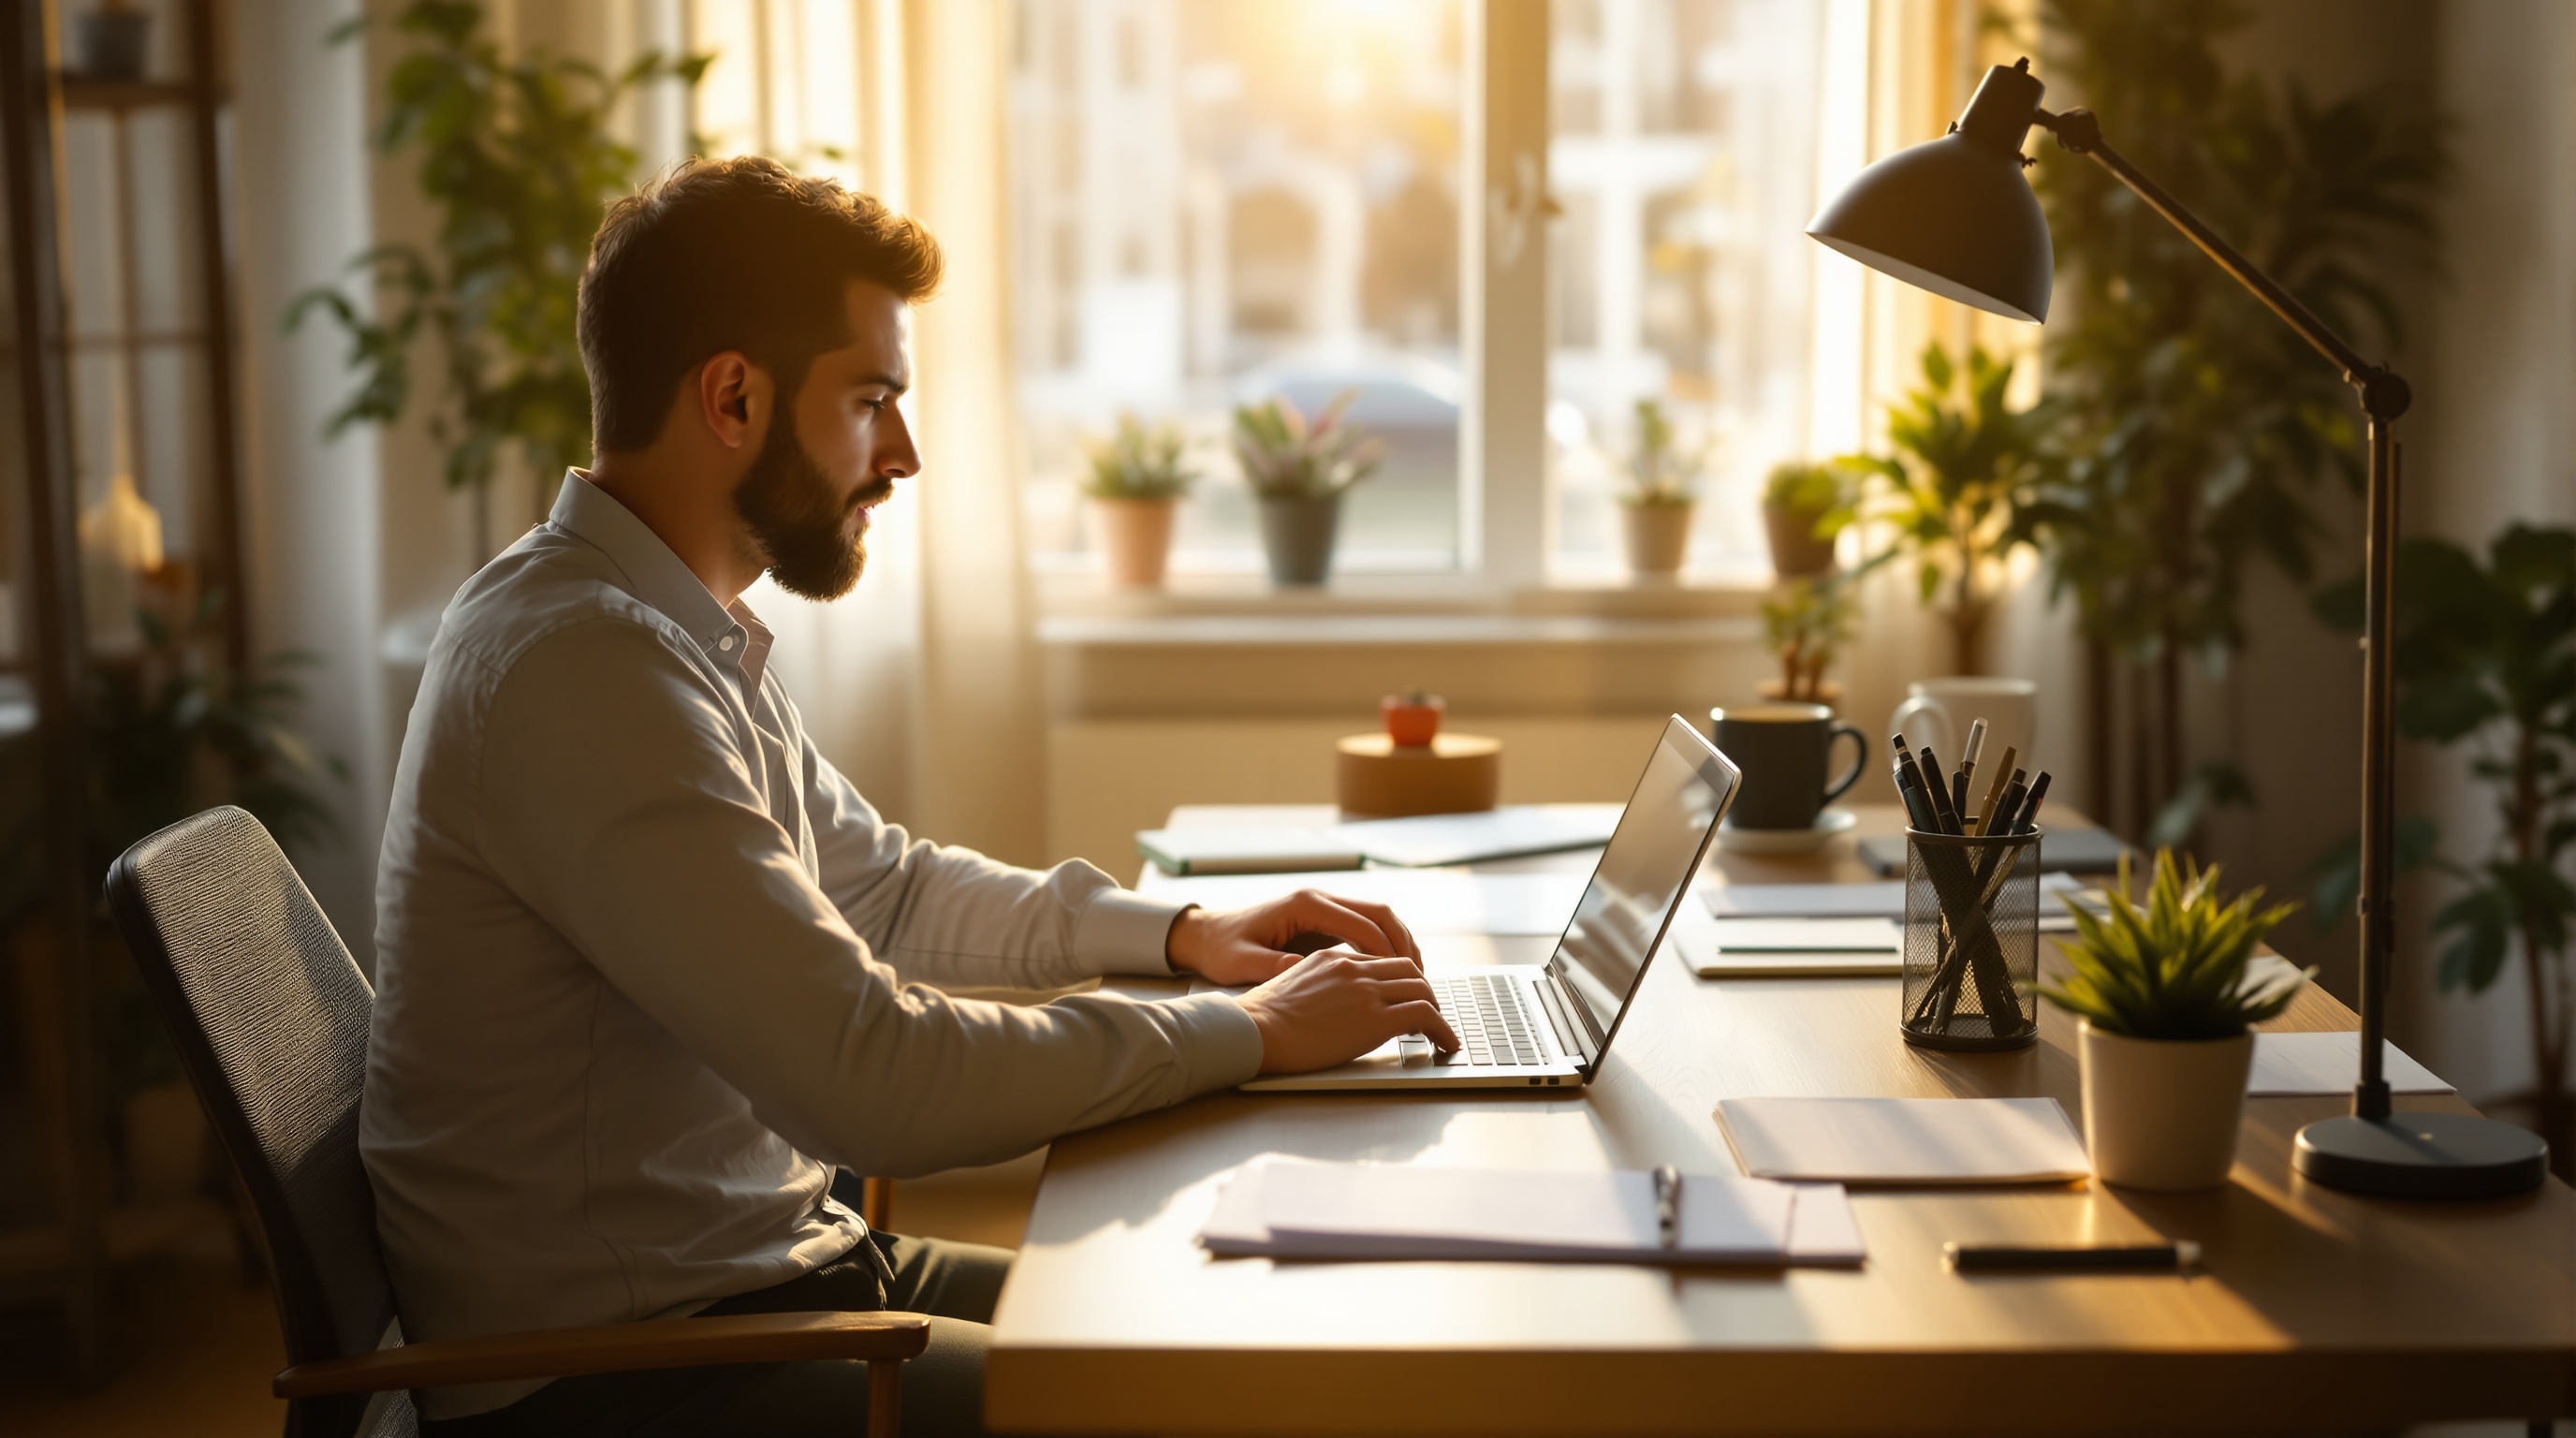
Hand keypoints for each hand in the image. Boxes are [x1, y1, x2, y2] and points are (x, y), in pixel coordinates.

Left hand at [1165, 889, 1420, 986]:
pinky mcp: (1324, 922)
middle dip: (1404, 944)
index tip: (1403, 978)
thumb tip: (1303, 972)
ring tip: (1415, 977)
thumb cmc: (1222, 949)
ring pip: (1378, 919)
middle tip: (1420, 978)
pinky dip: (1384, 948)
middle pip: (1379, 913)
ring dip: (1399, 944)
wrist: (1206, 935)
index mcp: (1304, 906)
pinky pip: (1365, 930)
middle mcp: (1320, 900)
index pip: (1360, 923)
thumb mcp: (1242, 962)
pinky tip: (1392, 974)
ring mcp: (1324, 909)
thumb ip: (1272, 967)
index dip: (1385, 951)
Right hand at [1233, 950, 1460, 1073]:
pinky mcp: (1374, 1018)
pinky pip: (1424, 1016)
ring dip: (1436, 1010)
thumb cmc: (1258, 1019)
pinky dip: (1443, 1029)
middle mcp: (1353, 968)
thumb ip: (1313, 985)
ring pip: (1422, 988)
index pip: (1379, 961)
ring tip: (1440, 1032)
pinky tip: (1446, 1044)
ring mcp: (1366, 991)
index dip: (1397, 981)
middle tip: (1428, 1013)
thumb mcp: (1286, 985)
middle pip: (1407, 968)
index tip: (1402, 999)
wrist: (1253, 1031)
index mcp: (1332, 957)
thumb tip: (1322, 1003)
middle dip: (1423, 990)